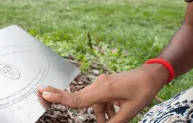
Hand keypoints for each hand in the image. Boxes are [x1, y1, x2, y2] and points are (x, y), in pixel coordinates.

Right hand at [38, 64, 169, 122]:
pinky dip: (105, 109)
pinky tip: (117, 113)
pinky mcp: (106, 86)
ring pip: (93, 104)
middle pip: (78, 98)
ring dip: (101, 114)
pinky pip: (100, 101)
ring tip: (117, 116)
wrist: (152, 75)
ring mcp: (102, 84)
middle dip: (63, 99)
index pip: (78, 98)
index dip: (60, 98)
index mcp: (104, 90)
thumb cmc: (143, 90)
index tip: (44, 93)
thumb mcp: (131, 110)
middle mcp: (99, 85)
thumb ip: (115, 122)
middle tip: (40, 93)